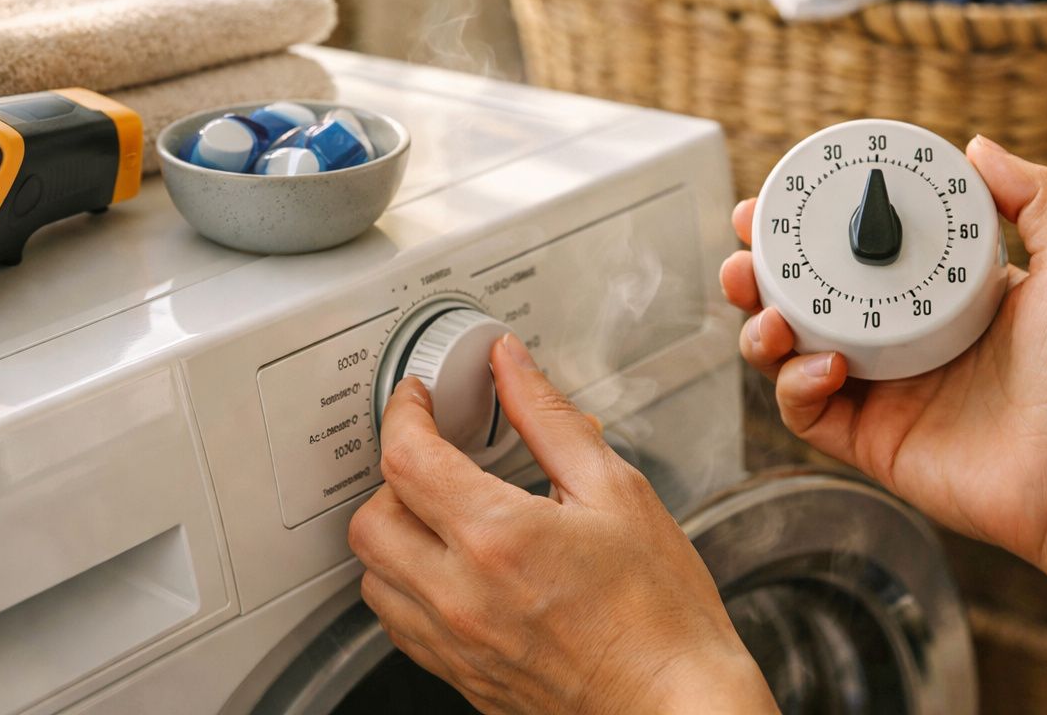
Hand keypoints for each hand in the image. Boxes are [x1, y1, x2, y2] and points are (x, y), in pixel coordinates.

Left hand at [348, 334, 774, 714]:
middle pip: (370, 519)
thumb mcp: (616, 492)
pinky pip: (398, 624)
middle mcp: (461, 596)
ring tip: (443, 513)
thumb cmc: (663, 614)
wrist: (676, 708)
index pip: (405, 457)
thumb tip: (512, 365)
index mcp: (498, 538)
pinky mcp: (460, 677)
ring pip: (372, 576)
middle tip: (434, 455)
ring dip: (394, 534)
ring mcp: (455, 643)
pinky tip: (452, 569)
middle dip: (393, 475)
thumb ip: (550, 419)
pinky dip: (406, 585)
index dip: (403, 412)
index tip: (418, 398)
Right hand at [720, 136, 1046, 574]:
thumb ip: (1034, 194)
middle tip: (745, 256)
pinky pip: (805, 413)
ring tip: (770, 314)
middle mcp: (902, 342)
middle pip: (803, 300)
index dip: (808, 230)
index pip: (857, 254)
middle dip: (760, 276)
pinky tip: (823, 365)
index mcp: (938, 297)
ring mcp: (882, 394)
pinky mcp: (870, 442)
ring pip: (788, 355)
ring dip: (761, 329)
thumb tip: (976, 145)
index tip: (781, 204)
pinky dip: (795, 386)